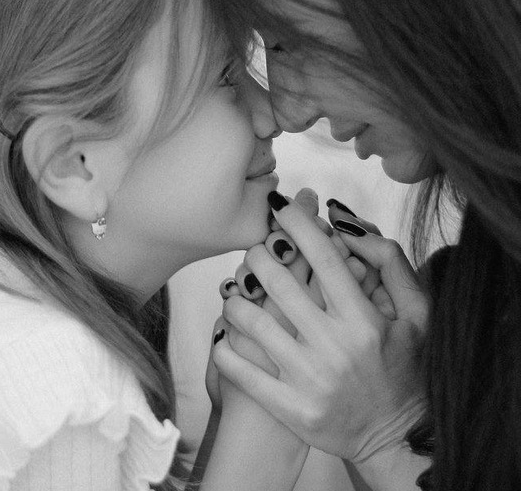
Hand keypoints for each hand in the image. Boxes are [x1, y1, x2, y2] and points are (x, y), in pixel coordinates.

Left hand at [213, 192, 428, 463]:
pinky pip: (240, 370)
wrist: (396, 438)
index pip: (322, 258)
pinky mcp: (289, 408)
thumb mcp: (417, 314)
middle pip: (278, 283)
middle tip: (255, 247)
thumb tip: (348, 227)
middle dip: (258, 254)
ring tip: (237, 287)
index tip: (278, 205)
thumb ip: (390, 265)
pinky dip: (224, 345)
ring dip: (236, 296)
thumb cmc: (405, 368)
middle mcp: (334, 347)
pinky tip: (225, 332)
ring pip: (251, 321)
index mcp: (364, 321)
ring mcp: (308, 380)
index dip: (296, 224)